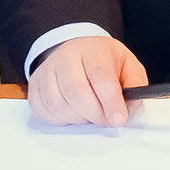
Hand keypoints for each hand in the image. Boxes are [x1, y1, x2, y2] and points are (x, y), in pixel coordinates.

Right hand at [28, 34, 147, 126]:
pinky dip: (62, 120)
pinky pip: (45, 112)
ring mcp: (46, 72)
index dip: (110, 101)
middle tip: (107, 120)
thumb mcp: (127, 65)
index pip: (100, 76)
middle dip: (95, 114)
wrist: (77, 52)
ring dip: (79, 118)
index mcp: (92, 49)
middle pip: (76, 92)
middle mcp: (65, 57)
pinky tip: (74, 112)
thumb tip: (132, 106)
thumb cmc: (104, 62)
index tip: (119, 118)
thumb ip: (135, 84)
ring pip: (58, 105)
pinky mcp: (34, 88)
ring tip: (91, 113)